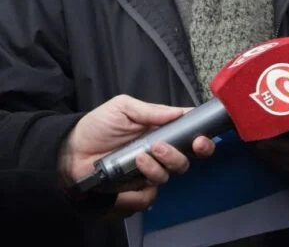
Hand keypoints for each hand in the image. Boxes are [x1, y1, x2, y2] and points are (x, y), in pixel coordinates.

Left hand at [59, 95, 215, 215]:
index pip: (191, 137)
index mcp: (163, 132)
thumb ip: (152, 110)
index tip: (200, 139)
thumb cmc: (98, 126)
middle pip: (186, 161)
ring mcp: (148, 173)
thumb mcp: (123, 108)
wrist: (70, 151)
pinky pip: (148, 196)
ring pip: (168, 177)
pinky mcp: (134, 191)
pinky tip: (129, 177)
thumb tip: (181, 112)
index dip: (202, 140)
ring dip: (156, 167)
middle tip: (162, 148)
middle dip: (180, 156)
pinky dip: (139, 189)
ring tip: (139, 157)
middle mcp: (161, 154)